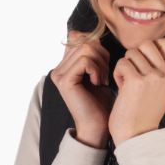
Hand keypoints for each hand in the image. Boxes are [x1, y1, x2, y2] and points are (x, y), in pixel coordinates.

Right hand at [50, 30, 114, 147]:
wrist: (97, 127)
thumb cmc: (101, 103)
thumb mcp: (99, 73)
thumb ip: (94, 55)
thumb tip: (96, 38)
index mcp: (65, 66)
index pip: (77, 37)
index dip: (95, 46)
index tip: (104, 65)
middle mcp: (58, 69)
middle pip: (83, 40)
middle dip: (101, 54)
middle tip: (106, 74)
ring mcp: (59, 74)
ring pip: (85, 48)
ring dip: (100, 62)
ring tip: (103, 79)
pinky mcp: (65, 81)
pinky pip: (84, 60)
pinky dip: (96, 69)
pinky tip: (99, 83)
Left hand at [109, 37, 164, 147]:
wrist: (137, 134)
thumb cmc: (145, 110)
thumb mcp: (163, 87)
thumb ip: (161, 67)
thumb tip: (148, 46)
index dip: (153, 46)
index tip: (146, 62)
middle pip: (147, 44)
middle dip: (136, 56)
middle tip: (134, 73)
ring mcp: (153, 77)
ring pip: (132, 52)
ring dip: (125, 65)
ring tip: (127, 82)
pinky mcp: (136, 81)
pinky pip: (121, 63)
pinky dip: (117, 73)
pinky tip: (121, 86)